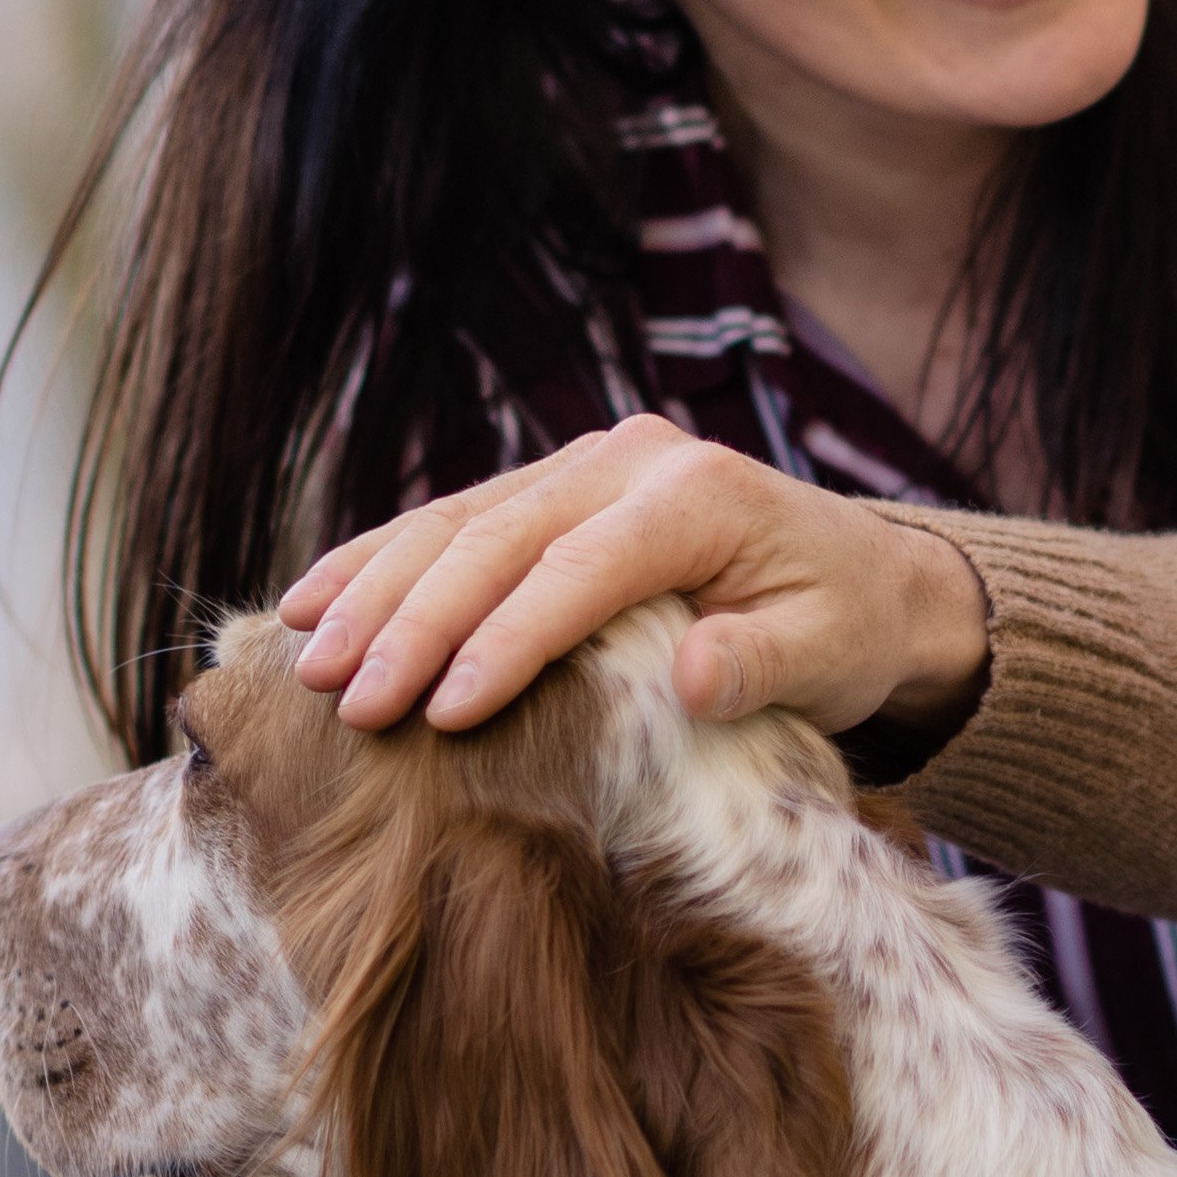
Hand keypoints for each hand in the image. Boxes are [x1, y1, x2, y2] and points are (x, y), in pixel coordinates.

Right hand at [280, 415, 991, 735]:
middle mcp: (630, 462)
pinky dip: (380, 561)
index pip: (578, 571)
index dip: (504, 641)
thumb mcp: (832, 654)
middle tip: (343, 700)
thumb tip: (697, 674)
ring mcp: (586, 466)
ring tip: (305, 657)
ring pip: (457, 522)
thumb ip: (764, 663)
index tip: (440, 713)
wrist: (871, 578)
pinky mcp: (557, 488)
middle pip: (498, 540)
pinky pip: (455, 520)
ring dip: (373, 588)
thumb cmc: (849, 626)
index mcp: (697, 496)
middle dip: (411, 622)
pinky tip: (310, 600)